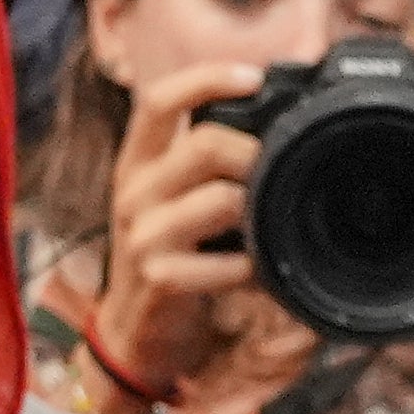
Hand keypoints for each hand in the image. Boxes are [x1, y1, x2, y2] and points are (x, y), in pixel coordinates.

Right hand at [88, 60, 272, 402]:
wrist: (135, 336)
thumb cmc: (168, 258)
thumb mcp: (171, 201)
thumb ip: (204, 165)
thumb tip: (271, 125)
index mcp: (138, 162)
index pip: (160, 99)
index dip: (207, 79)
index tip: (255, 77)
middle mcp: (134, 190)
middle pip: (206, 144)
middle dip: (257, 154)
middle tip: (279, 174)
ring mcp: (144, 235)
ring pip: (223, 199)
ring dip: (261, 211)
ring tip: (270, 226)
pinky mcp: (160, 278)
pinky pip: (229, 261)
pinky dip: (255, 266)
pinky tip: (257, 272)